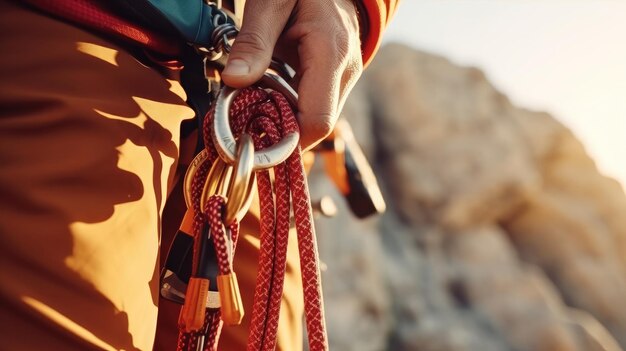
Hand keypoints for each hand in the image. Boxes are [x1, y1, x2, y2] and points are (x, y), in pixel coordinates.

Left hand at [221, 0, 362, 149]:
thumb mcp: (271, 2)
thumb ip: (254, 41)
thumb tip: (233, 80)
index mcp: (330, 54)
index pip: (317, 121)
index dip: (286, 141)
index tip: (252, 139)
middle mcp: (344, 72)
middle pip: (314, 126)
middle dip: (279, 130)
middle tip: (243, 120)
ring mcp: (344, 78)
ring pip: (313, 119)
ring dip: (282, 119)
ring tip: (252, 104)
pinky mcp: (337, 79)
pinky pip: (313, 105)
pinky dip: (289, 107)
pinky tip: (267, 94)